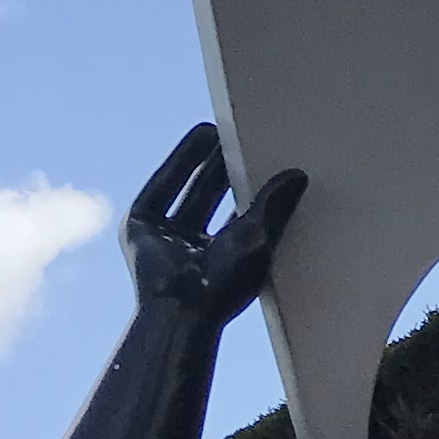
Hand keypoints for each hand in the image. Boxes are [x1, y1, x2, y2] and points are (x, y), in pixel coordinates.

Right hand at [122, 124, 306, 326]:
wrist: (179, 307)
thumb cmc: (224, 287)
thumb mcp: (258, 240)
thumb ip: (275, 206)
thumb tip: (298, 175)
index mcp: (219, 260)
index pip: (237, 215)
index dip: (250, 188)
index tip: (266, 160)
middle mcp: (189, 249)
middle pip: (210, 198)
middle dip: (225, 169)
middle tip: (244, 138)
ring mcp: (163, 239)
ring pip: (188, 190)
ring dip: (204, 161)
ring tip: (223, 131)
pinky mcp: (139, 228)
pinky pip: (162, 186)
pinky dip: (181, 161)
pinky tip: (200, 139)